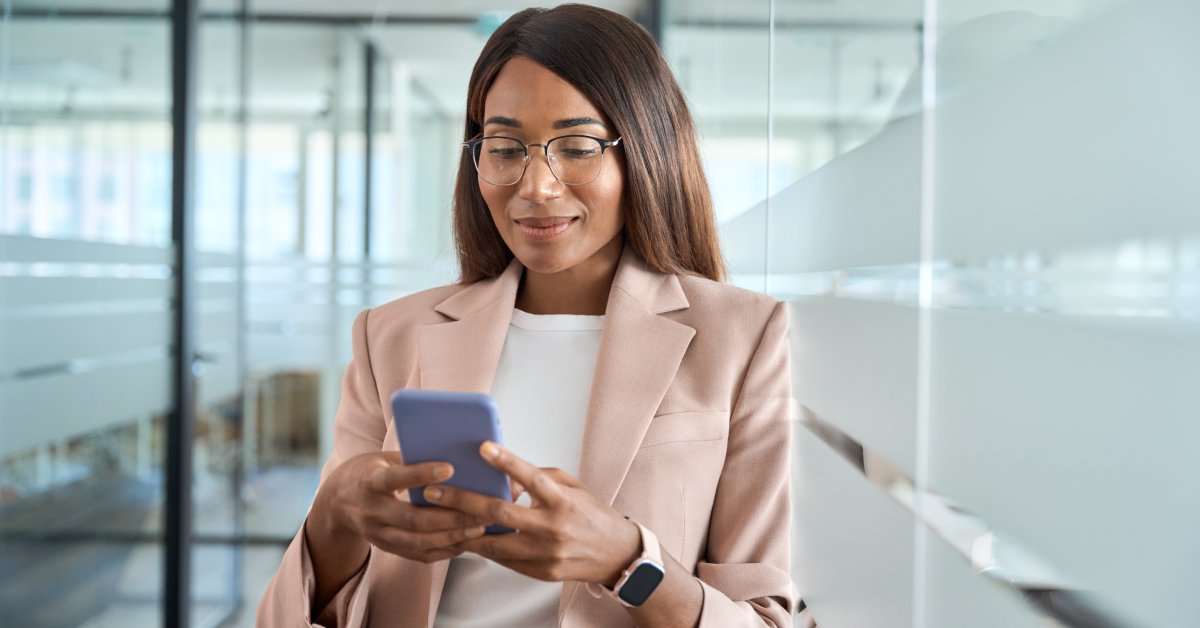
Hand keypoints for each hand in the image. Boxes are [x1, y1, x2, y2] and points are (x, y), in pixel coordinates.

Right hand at [313, 452, 487, 563]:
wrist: (335, 502)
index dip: (421, 474)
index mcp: (369, 481)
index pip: (395, 478)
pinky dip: (444, 551)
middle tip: (481, 510)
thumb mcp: (382, 459)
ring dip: (451, 536)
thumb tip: (451, 456)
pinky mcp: (386, 548)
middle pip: (412, 518)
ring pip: (417, 542)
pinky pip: (418, 555)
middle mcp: (372, 511)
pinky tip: (465, 542)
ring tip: (480, 528)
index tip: (450, 468)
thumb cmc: (368, 472)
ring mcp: (378, 534)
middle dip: (449, 516)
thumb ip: (411, 459)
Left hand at [423, 442, 641, 584]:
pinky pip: (504, 559)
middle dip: (461, 500)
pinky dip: (484, 546)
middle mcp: (553, 527)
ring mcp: (545, 553)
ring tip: (438, 517)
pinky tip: (466, 536)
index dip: (506, 461)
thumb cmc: (592, 515)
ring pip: (494, 542)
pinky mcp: (540, 572)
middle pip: (499, 512)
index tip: (483, 447)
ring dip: (463, 529)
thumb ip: (539, 479)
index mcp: (562, 500)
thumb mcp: (572, 486)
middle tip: (433, 491)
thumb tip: (506, 478)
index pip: (531, 477)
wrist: (616, 555)